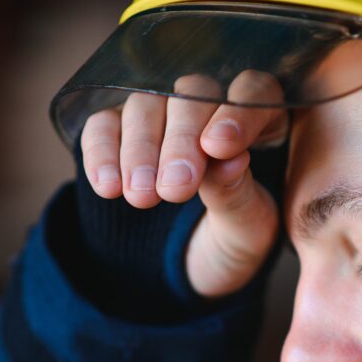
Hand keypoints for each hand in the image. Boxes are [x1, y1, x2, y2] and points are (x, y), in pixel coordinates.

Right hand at [80, 72, 287, 297]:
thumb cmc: (232, 241)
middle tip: (174, 188)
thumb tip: (228, 159)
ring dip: (140, 150)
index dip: (237, 113)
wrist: (191, 267)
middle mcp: (208, 107)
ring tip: (141, 196)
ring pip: (145, 105)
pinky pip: (103, 126)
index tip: (219, 147)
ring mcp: (159, 115)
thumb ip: (237, 194)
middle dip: (181, 141)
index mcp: (260, 123)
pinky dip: (101, 152)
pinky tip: (109, 186)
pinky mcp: (116, 130)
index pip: (254, 94)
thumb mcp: (246, 230)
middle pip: (192, 96)